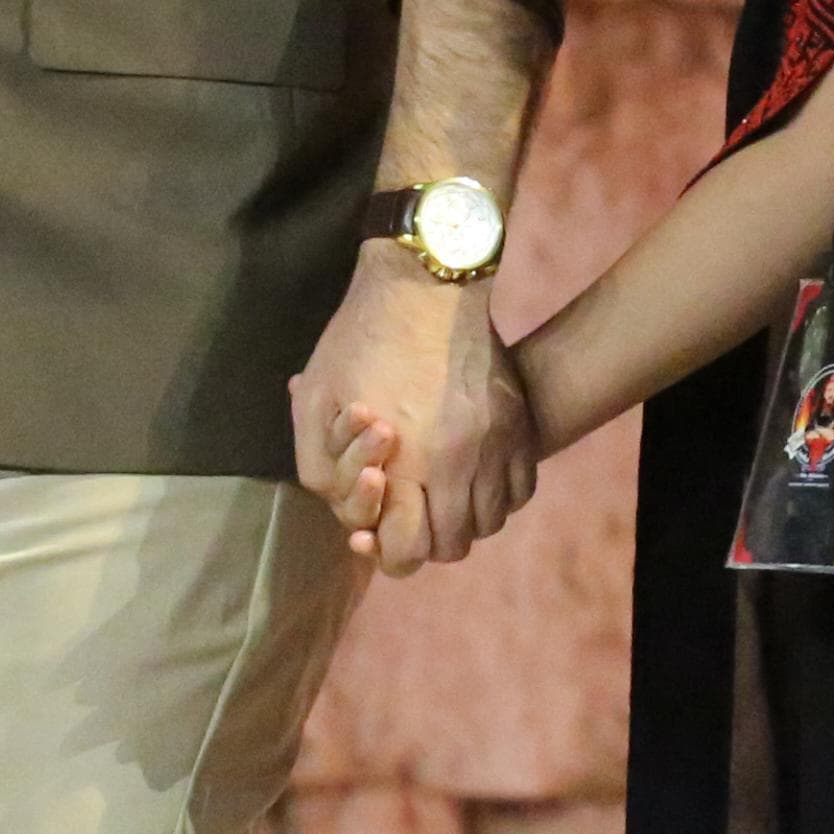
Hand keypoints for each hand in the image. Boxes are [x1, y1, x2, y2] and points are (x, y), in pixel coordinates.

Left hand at [291, 252, 536, 576]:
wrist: (424, 282)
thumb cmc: (358, 339)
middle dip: (427, 540)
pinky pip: (519, 491)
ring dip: (464, 521)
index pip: (408, 549)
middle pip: (453, 544)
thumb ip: (321, 468)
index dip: (390, 550)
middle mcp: (458, 462)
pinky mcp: (518, 424)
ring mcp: (496, 444)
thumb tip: (347, 512)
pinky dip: (498, 497)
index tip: (379, 531)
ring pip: (490, 522)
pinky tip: (473, 478)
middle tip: (409, 516)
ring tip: (439, 497)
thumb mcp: (314, 400)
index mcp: (405, 461)